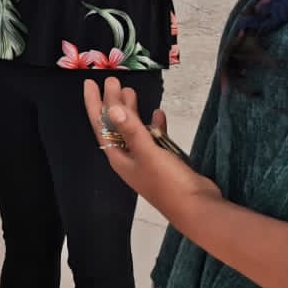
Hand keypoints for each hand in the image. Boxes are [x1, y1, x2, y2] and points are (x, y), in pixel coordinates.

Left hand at [82, 78, 220, 224]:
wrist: (197, 207)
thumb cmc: (168, 182)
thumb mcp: (148, 153)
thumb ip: (131, 129)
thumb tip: (112, 108)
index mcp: (119, 157)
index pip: (101, 126)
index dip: (94, 104)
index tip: (90, 82)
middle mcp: (129, 158)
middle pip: (116, 125)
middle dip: (112, 103)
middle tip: (113, 80)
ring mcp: (146, 160)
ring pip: (134, 130)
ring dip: (131, 112)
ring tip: (130, 91)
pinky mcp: (164, 161)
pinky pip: (154, 138)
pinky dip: (154, 126)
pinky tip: (158, 113)